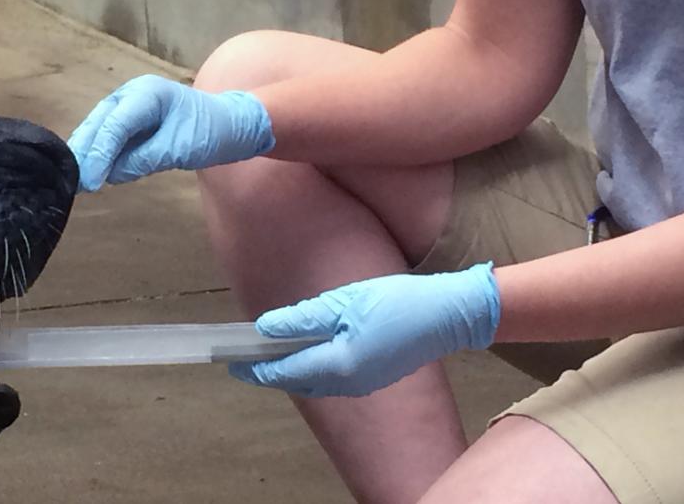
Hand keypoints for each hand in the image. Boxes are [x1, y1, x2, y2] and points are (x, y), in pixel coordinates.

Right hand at [67, 75, 274, 191]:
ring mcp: (128, 106)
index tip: (89, 182)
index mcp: (146, 94)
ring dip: (87, 154)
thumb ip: (143, 160)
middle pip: (98, 124)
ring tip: (73, 181)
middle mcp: (131, 94)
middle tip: (70, 183)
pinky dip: (99, 154)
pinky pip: (109, 137)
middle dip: (84, 153)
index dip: (98, 154)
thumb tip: (110, 175)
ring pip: (98, 130)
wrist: (231, 124)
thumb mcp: (179, 149)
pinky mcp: (130, 121)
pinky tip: (88, 172)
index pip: (114, 126)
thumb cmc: (211, 132)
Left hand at [229, 264, 500, 397]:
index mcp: (338, 365)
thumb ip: (301, 318)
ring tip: (273, 351)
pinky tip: (310, 349)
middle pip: (298, 380)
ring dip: (292, 368)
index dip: (255, 368)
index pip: (284, 371)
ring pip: (316, 381)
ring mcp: (364, 383)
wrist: (450, 314)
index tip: (233, 362)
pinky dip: (314, 366)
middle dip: (271, 370)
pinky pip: (334, 377)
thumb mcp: (344, 302)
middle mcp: (348, 383)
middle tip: (247, 356)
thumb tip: (265, 329)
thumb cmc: (398, 302)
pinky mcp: (376, 376)